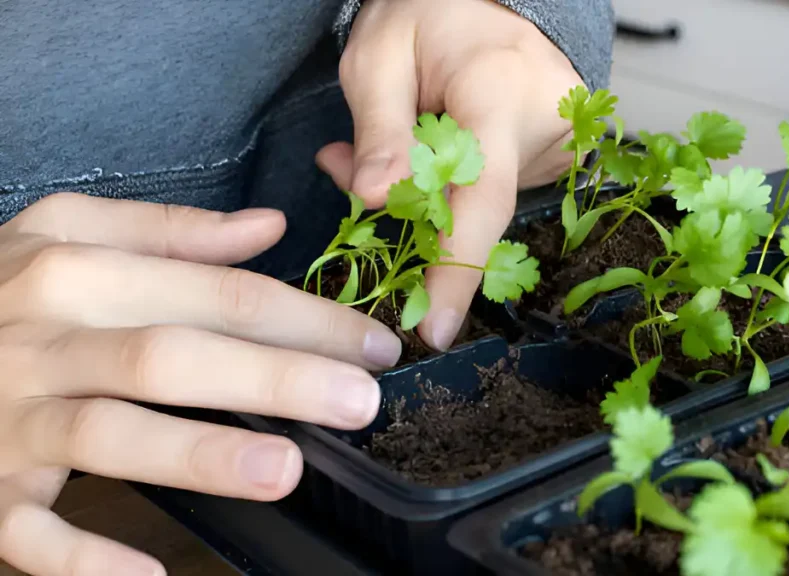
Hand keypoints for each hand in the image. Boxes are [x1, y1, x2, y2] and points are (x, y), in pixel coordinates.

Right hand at [0, 193, 400, 575]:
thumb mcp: (64, 234)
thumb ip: (169, 232)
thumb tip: (265, 228)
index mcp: (75, 272)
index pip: (213, 294)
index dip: (301, 319)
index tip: (371, 345)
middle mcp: (43, 341)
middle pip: (171, 357)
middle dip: (272, 377)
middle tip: (359, 400)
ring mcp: (8, 419)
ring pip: (108, 432)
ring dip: (196, 453)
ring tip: (283, 469)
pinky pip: (28, 532)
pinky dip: (84, 558)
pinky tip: (152, 575)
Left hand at [316, 0, 581, 349]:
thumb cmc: (433, 11)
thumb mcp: (379, 54)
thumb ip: (379, 129)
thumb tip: (376, 200)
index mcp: (500, 92)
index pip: (482, 197)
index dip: (457, 269)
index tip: (436, 328)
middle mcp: (543, 124)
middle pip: (470, 208)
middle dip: (407, 206)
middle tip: (352, 162)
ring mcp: (557, 143)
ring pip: (477, 204)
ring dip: (425, 193)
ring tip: (396, 137)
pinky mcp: (554, 156)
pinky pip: (492, 192)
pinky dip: (452, 184)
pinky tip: (432, 145)